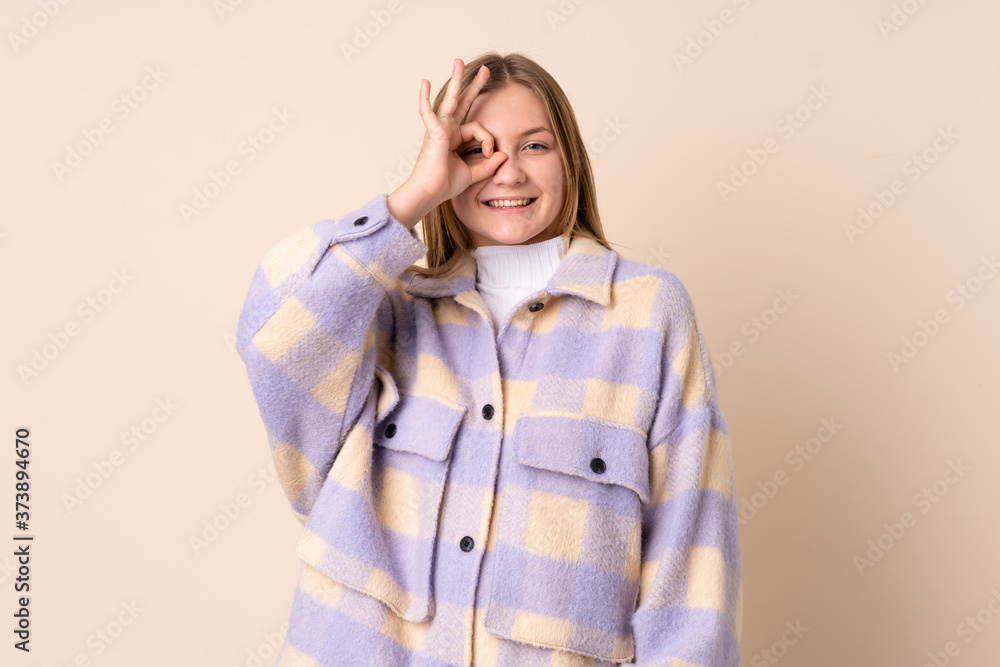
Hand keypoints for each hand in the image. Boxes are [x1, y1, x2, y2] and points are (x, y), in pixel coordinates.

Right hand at [387, 59, 507, 228]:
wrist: (430, 193)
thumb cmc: (444, 185)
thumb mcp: (473, 173)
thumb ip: (489, 165)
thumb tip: (504, 154)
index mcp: (455, 138)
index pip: (478, 128)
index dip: (488, 139)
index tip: (491, 153)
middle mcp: (447, 130)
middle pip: (463, 102)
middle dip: (474, 86)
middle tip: (485, 70)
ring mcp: (439, 129)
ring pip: (450, 100)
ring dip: (456, 80)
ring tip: (459, 61)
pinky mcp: (434, 132)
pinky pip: (428, 112)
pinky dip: (425, 98)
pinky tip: (425, 83)